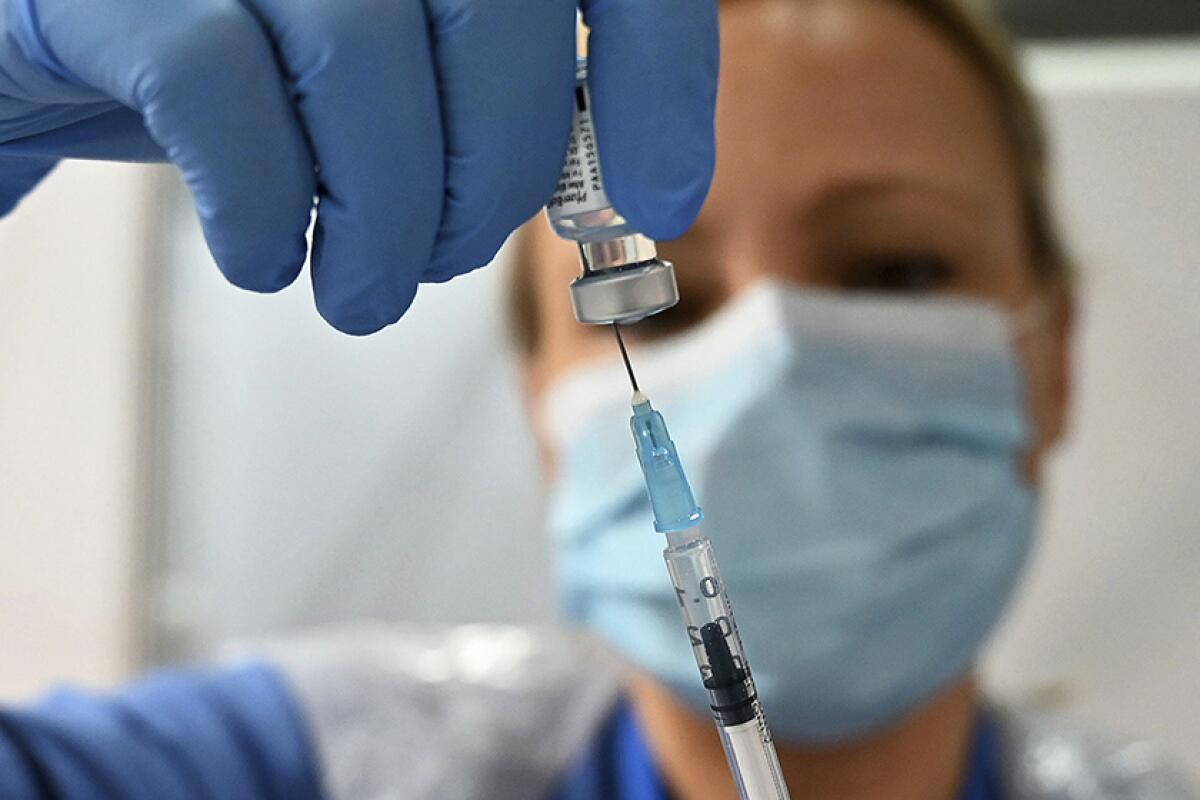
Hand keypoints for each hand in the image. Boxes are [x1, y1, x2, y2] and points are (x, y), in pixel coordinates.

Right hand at [0, 0, 717, 333]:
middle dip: (493, 177)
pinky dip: (261, 205)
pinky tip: (261, 253)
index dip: (656, 73)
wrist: (55, 51)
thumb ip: (501, 107)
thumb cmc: (253, 76)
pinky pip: (221, 90)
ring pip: (361, 56)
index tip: (661, 197)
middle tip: (446, 257)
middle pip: (494, 16)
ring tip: (360, 288)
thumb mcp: (398, 83)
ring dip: (385, 218)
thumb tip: (629, 190)